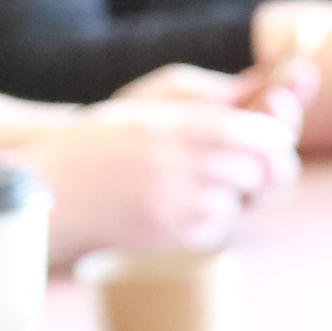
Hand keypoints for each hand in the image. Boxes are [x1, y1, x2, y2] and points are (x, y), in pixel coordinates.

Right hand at [19, 89, 304, 255]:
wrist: (55, 192)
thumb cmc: (104, 140)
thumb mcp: (150, 104)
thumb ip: (206, 99)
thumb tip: (259, 93)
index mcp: (173, 126)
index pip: (250, 133)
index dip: (273, 137)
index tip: (276, 138)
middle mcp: (178, 166)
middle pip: (255, 172)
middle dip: (259, 167)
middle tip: (249, 163)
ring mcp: (176, 206)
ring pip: (238, 202)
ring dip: (233, 192)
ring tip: (200, 180)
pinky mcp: (172, 237)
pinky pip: (217, 227)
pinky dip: (212, 215)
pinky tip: (182, 203)